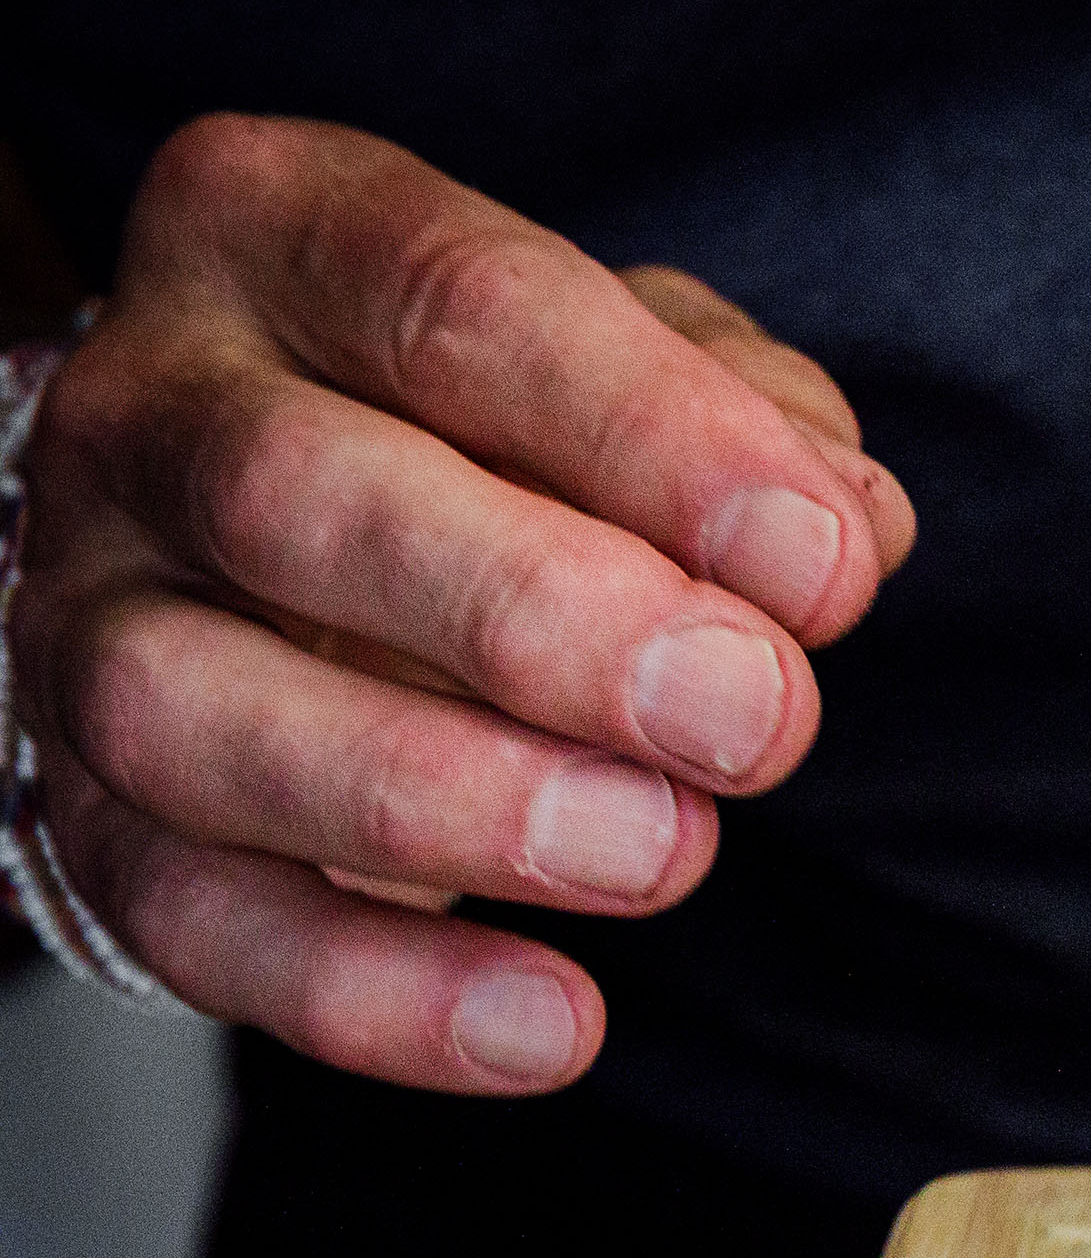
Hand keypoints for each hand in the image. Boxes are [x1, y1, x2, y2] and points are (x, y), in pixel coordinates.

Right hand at [10, 114, 914, 1091]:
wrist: (321, 550)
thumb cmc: (508, 432)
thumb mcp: (642, 372)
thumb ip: (753, 424)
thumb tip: (843, 527)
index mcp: (281, 232)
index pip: (455, 300)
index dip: (653, 439)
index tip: (821, 569)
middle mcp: (145, 409)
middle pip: (296, 493)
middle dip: (544, 619)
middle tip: (755, 722)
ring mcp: (79, 612)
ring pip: (191, 710)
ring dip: (448, 797)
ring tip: (667, 855)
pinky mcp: (84, 809)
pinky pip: (188, 918)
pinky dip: (377, 993)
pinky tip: (556, 1024)